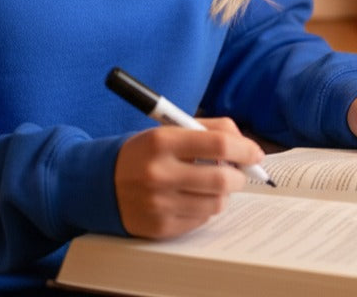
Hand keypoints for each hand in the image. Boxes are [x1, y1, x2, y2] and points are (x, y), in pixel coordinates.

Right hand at [114, 117, 264, 238]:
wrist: (101, 183)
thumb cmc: (144, 153)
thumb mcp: (168, 130)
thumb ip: (207, 130)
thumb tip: (246, 145)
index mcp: (162, 141)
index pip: (218, 143)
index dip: (244, 148)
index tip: (255, 153)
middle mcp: (160, 173)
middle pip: (221, 179)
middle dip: (239, 176)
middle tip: (239, 172)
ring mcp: (159, 203)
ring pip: (215, 203)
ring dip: (223, 193)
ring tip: (212, 183)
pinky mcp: (160, 227)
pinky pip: (201, 220)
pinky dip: (205, 208)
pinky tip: (193, 197)